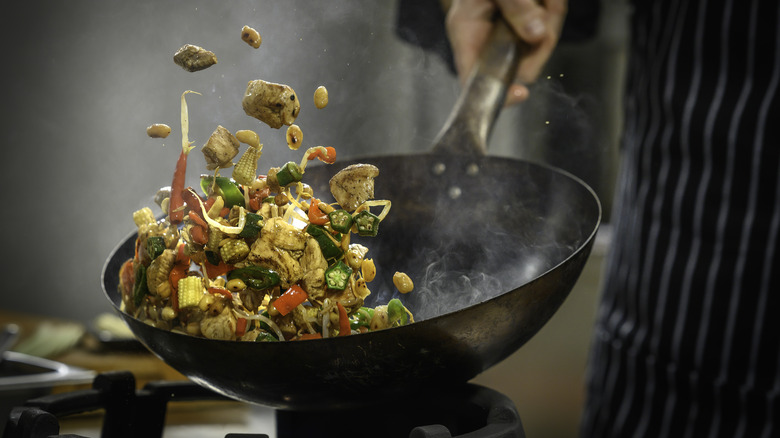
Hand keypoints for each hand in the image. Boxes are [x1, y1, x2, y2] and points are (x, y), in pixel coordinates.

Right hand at [445, 0, 566, 104]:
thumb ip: (515, 7)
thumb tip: (536, 35)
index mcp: (466, 34)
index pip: (474, 80)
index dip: (497, 93)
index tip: (519, 94)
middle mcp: (484, 41)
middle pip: (518, 66)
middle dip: (540, 45)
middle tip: (546, 10)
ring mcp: (505, 37)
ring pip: (538, 48)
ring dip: (550, 19)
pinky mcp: (522, 30)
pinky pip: (546, 31)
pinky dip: (552, 9)